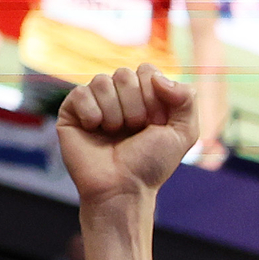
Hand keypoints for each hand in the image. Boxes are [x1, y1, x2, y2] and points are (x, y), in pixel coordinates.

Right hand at [54, 66, 195, 208]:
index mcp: (143, 96)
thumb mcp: (183, 133)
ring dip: (114, 113)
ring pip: (101, 81)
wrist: (123, 188)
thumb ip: (186, 99)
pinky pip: (80, 93)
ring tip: (114, 133)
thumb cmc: (151, 164)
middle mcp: (118, 96)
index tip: (155, 125)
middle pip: (124, 74)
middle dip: (135, 106)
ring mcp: (95, 102)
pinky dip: (92, 114)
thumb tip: (159, 77)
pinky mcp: (72, 111)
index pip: (147, 71)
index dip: (153, 98)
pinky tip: (94, 130)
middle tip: (134, 131)